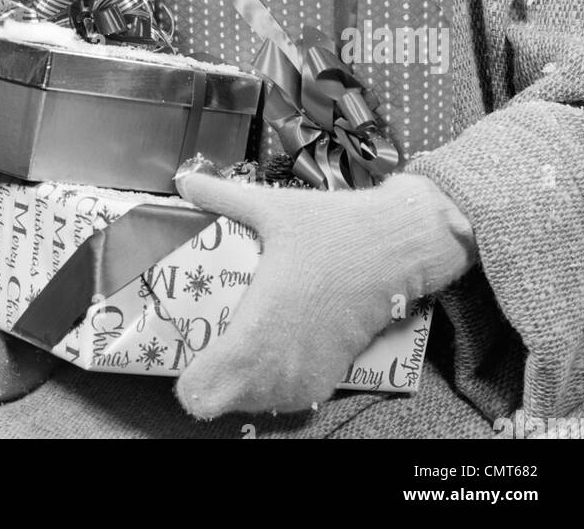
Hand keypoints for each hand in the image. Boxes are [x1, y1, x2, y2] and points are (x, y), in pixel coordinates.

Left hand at [172, 169, 474, 418]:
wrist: (397, 242)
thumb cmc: (333, 226)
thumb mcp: (273, 205)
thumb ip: (224, 196)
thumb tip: (186, 182)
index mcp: (265, 317)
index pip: (221, 377)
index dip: (197, 383)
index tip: (186, 369)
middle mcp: (287, 352)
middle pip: (238, 398)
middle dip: (216, 386)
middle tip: (205, 360)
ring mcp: (314, 364)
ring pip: (269, 401)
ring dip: (246, 392)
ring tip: (232, 365)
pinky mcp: (337, 366)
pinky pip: (300, 397)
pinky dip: (279, 392)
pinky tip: (269, 369)